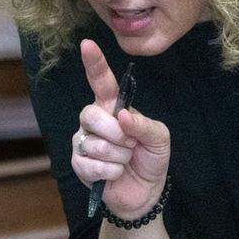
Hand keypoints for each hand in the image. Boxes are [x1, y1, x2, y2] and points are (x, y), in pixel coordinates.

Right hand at [72, 39, 169, 217]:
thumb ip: (144, 124)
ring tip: (124, 160)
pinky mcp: (79, 164)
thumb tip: (121, 116)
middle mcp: (94, 121)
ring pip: (94, 143)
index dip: (94, 63)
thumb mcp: (159, 138)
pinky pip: (91, 164)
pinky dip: (111, 171)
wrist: (145, 193)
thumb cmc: (150, 159)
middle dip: (116, 132)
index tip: (87, 44)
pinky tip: (115, 173)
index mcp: (113, 107)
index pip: (101, 82)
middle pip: (91, 114)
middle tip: (130, 143)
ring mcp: (83, 142)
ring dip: (118, 156)